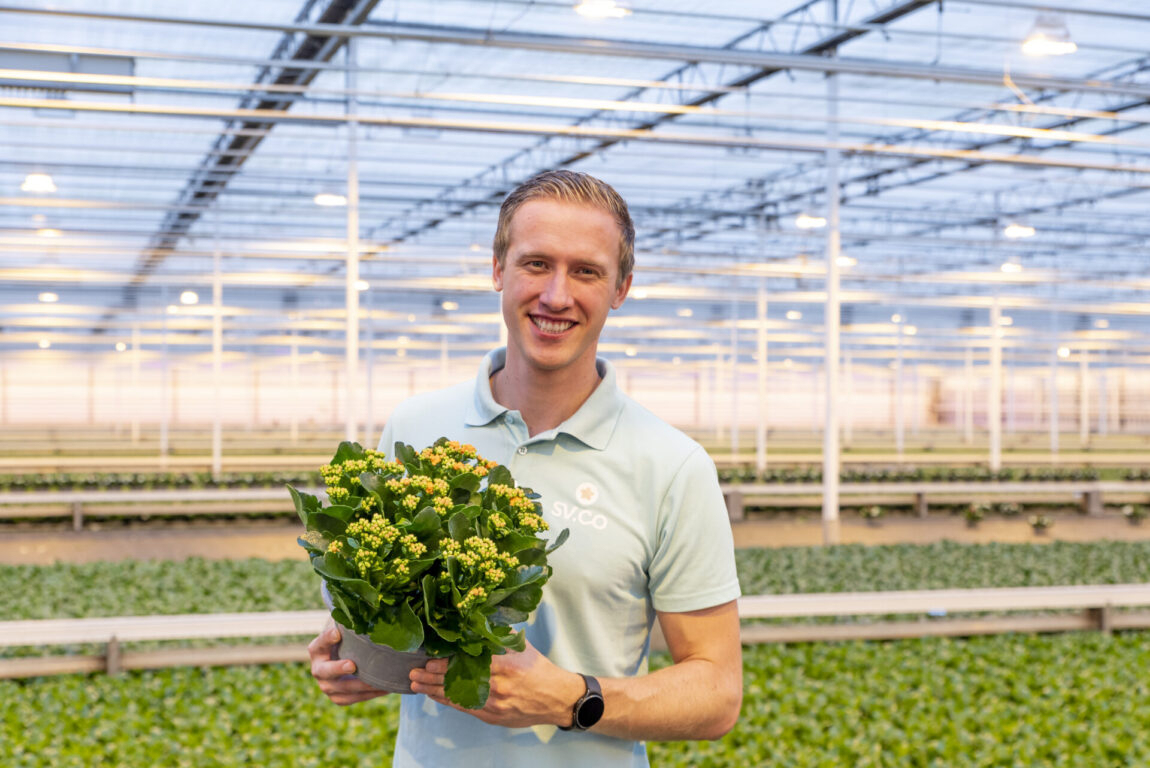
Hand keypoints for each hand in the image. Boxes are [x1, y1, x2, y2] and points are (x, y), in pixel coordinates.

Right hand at [308, 621, 389, 705]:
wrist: (345, 657)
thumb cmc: (347, 639)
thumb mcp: (345, 629)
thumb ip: (350, 622)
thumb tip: (368, 607)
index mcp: (317, 649)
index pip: (320, 643)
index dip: (327, 638)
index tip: (337, 632)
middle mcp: (318, 669)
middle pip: (325, 671)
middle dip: (338, 669)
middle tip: (352, 664)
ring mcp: (327, 686)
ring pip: (342, 689)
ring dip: (361, 686)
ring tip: (378, 680)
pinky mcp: (338, 697)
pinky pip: (353, 699)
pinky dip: (369, 694)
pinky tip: (384, 688)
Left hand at [408, 639, 583, 727]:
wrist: (556, 698)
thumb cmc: (538, 668)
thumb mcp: (521, 647)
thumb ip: (498, 636)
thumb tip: (475, 622)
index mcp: (505, 665)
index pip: (468, 663)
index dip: (446, 663)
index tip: (428, 659)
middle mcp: (498, 685)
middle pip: (458, 680)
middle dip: (432, 677)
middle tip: (413, 672)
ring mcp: (494, 703)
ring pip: (458, 696)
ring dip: (434, 691)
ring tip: (416, 685)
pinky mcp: (492, 715)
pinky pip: (465, 708)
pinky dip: (447, 701)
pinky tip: (434, 695)